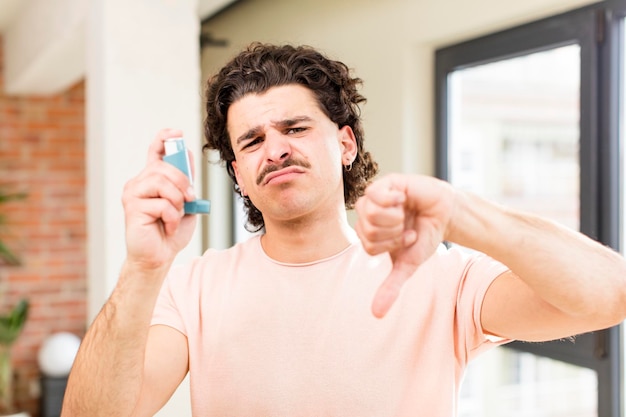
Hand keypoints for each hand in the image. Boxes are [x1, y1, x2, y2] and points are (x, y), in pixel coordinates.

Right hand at [121, 129, 197, 269]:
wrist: (158, 257)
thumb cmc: (170, 231)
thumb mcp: (185, 204)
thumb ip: (185, 183)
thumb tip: (187, 156)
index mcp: (152, 179)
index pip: (154, 151)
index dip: (164, 139)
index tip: (176, 133)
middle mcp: (139, 183)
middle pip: (163, 166)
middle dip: (183, 182)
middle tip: (190, 199)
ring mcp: (133, 194)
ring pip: (161, 182)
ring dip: (178, 200)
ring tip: (178, 215)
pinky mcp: (132, 208)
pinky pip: (161, 204)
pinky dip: (172, 217)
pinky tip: (168, 227)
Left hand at [354, 174, 454, 317]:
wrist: (447, 216)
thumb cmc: (425, 237)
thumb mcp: (407, 264)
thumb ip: (391, 287)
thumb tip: (376, 314)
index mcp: (369, 232)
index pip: (368, 244)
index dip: (391, 245)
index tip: (406, 239)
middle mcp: (368, 214)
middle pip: (366, 229)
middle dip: (393, 233)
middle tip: (406, 227)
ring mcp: (376, 197)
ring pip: (368, 212)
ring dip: (394, 218)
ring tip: (405, 214)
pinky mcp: (386, 182)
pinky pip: (375, 193)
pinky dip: (392, 202)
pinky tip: (402, 200)